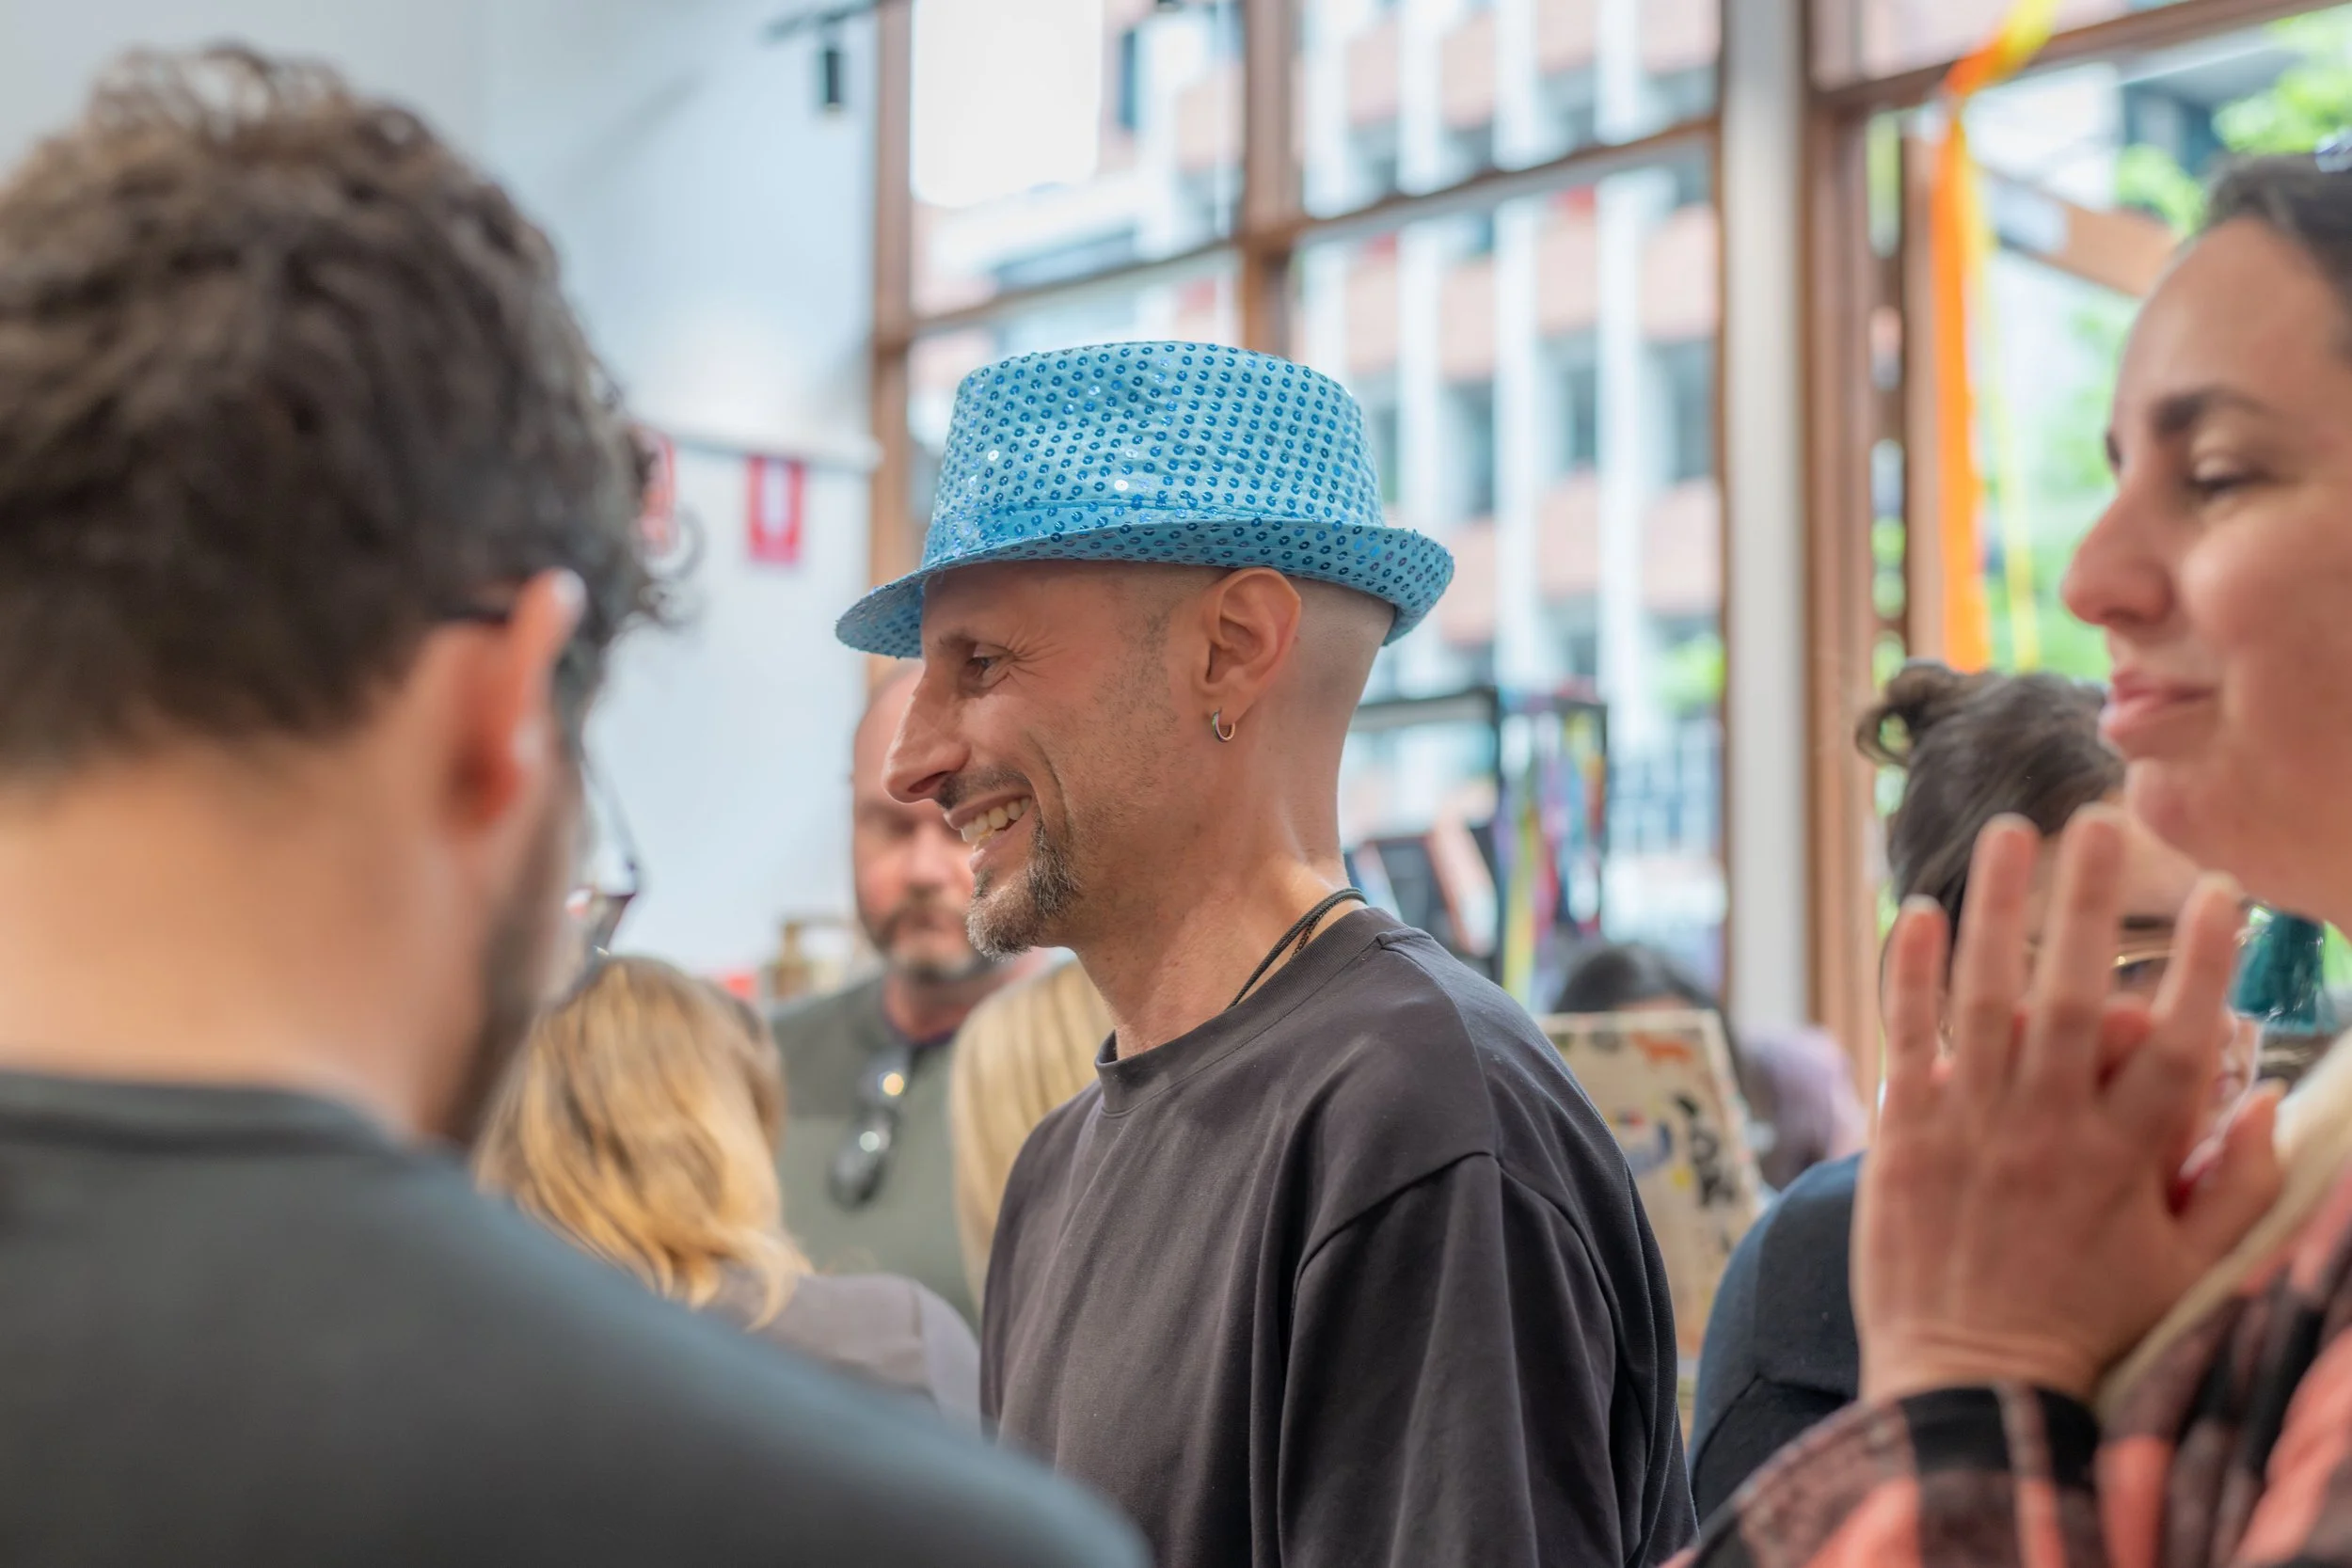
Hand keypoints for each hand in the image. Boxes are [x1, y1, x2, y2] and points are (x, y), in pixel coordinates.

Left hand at [1856, 808, 2283, 1404]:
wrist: (1969, 1391)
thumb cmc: (2087, 1327)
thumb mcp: (2187, 1273)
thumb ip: (2234, 1187)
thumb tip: (2271, 1106)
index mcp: (2127, 1162)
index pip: (2178, 1044)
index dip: (2203, 966)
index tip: (2221, 893)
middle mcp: (2048, 1131)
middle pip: (2073, 997)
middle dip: (2089, 903)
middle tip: (2100, 820)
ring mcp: (1970, 1129)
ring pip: (1985, 999)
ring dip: (1999, 910)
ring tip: (2011, 833)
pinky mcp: (1904, 1137)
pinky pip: (1906, 1039)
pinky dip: (1912, 975)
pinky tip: (1921, 911)